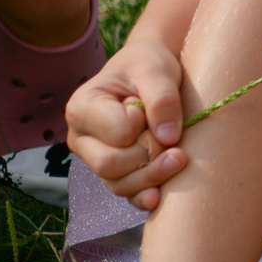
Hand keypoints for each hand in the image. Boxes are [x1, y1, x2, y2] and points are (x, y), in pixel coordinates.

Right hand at [65, 40, 189, 208]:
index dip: (142, 126)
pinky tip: (157, 197)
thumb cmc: (147, 64)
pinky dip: (142, 195)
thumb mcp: (155, 69)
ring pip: (118, 184)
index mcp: (82, 107)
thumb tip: (167, 139)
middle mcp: (81, 137)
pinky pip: (124, 192)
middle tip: (177, 141)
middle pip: (111, 166)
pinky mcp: (112, 170)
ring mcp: (95, 157)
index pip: (117, 133)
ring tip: (180, 160)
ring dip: (152, 177)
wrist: (147, 69)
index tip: (148, 107)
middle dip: (149, 157)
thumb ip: (161, 99)